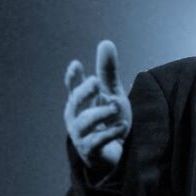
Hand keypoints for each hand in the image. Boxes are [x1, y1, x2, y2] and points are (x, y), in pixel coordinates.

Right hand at [63, 40, 131, 172]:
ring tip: (115, 106)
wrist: (113, 154)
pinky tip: (122, 126)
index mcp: (80, 103)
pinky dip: (109, 133)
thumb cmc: (109, 120)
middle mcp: (76, 117)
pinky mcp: (91, 150)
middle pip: (75, 103)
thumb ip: (108, 72)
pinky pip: (97, 141)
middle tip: (96, 82)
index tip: (76, 65)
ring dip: (100, 113)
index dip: (73, 77)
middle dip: (84, 92)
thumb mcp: (111, 94)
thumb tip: (105, 42)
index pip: (73, 88)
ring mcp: (82, 135)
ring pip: (84, 123)